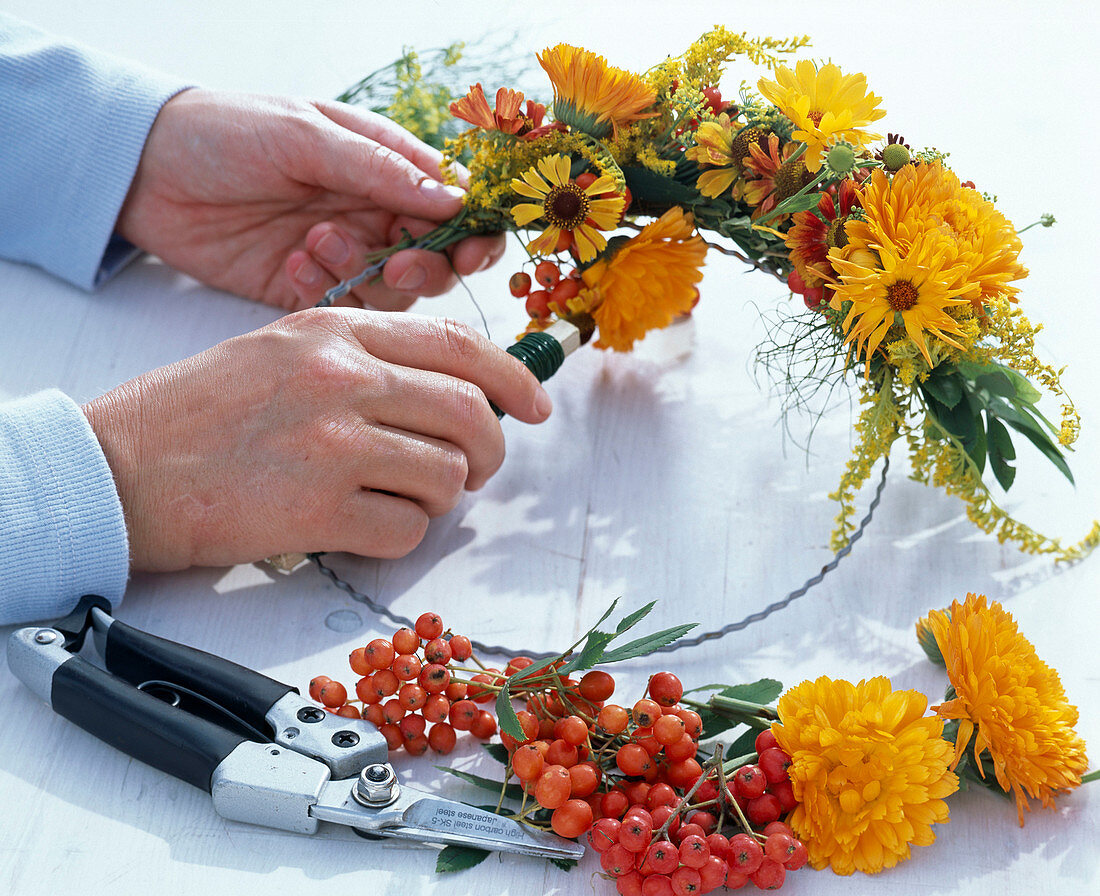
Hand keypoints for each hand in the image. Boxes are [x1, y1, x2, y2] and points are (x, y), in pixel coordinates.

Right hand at [82, 308, 550, 570]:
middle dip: (488, 452)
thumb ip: (365, 361)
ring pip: (447, 475)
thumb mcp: (281, 351)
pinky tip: (358, 527)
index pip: (459, 344)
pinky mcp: (319, 508)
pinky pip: (407, 531)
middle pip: (471, 413)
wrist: (120, 467)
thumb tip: (449, 393)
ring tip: (392, 497)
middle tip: (472, 470)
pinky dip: (398, 537)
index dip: (513, 377)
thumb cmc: (195, 415)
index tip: (536, 405)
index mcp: (336, 331)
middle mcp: (342, 377)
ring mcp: (333, 442)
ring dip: (436, 497)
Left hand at [116, 89, 504, 310]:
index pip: (456, 206)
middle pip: (437, 261)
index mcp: (386, 166)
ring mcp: (344, 256)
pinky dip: (327, 293)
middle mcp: (373, 214)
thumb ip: (381, 168)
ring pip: (394, 293)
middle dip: (425, 267)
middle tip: (394, 262)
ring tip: (314, 243)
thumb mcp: (307, 135)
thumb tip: (455, 199)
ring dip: (365, 275)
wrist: (146, 171)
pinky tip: (292, 264)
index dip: (474, 233)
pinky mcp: (309, 291)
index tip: (467, 251)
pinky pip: (344, 309)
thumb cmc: (227, 131)